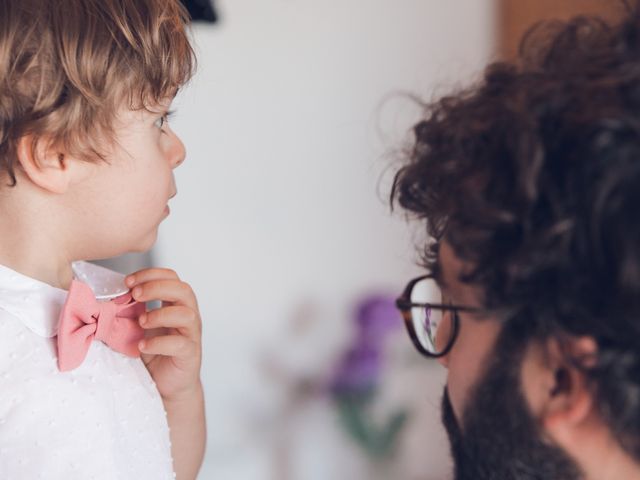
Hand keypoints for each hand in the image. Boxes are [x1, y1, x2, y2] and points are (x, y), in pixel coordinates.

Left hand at [125, 268, 201, 401]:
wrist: (168, 384)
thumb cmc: (154, 353)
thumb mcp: (141, 327)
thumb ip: (133, 311)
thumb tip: (110, 297)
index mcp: (176, 305)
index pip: (171, 278)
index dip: (151, 274)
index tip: (128, 281)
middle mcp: (188, 316)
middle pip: (183, 290)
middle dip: (157, 287)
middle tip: (135, 294)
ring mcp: (191, 335)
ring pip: (187, 314)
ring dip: (160, 314)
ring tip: (141, 322)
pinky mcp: (190, 354)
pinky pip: (180, 343)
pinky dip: (159, 343)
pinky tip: (143, 346)